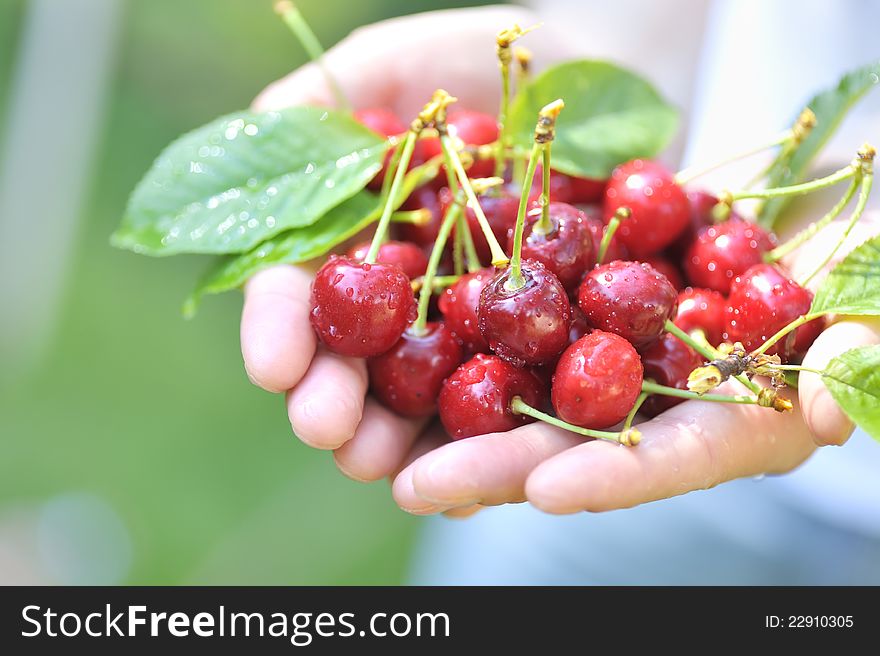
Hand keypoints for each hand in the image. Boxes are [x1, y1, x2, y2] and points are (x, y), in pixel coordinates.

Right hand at [240, 6, 577, 479]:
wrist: (604, 69)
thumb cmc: (486, 62)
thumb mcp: (391, 65)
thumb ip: (319, 106)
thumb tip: (255, 139)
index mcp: (359, 246)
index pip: (304, 294)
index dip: (281, 328)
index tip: (274, 364)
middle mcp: (410, 304)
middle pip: (362, 368)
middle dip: (338, 403)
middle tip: (327, 431)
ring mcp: (480, 336)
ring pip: (437, 408)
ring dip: (410, 445)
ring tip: (389, 471)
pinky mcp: (555, 352)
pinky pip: (529, 410)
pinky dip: (505, 447)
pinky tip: (484, 482)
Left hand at [392, 214, 879, 514]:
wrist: (806, 218)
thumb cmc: (849, 276)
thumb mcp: (864, 316)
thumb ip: (854, 362)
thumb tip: (829, 408)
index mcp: (723, 423)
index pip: (664, 459)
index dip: (610, 475)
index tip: (548, 490)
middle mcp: (651, 401)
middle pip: (569, 440)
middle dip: (494, 466)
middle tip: (416, 487)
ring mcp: (609, 354)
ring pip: (526, 390)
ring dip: (453, 413)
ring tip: (380, 440)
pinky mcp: (576, 303)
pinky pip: (516, 320)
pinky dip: (462, 333)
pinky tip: (402, 343)